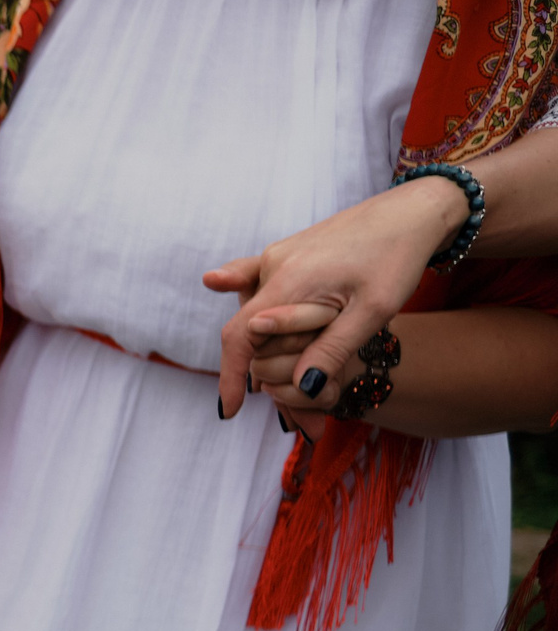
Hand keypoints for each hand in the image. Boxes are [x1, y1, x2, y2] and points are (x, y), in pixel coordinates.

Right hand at [208, 176, 465, 416]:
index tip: (231, 411)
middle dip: (268, 375)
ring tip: (300, 383)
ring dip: (271, 348)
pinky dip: (250, 306)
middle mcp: (272, 267)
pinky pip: (258, 286)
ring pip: (258, 314)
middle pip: (250, 332)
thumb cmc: (397, 257)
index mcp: (287, 282)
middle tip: (307, 419)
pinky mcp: (288, 254)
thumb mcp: (374, 311)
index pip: (239, 337)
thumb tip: (301, 389)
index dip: (231, 377)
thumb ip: (332, 349)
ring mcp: (277, 258)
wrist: (412, 211)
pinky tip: (219, 288)